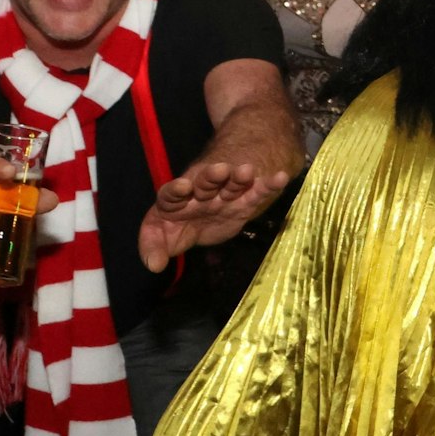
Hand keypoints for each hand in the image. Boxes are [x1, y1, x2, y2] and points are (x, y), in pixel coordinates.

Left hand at [138, 162, 291, 272]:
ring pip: (231, 184)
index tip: (183, 186)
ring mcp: (223, 196)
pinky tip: (280, 177)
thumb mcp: (162, 237)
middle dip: (212, 177)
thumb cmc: (179, 226)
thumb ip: (154, 248)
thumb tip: (154, 265)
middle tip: (219, 170)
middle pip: (205, 183)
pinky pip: (256, 193)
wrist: (203, 218)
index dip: (177, 189)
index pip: (172, 193)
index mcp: (175, 200)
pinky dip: (268, 186)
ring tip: (247, 171)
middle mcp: (200, 193)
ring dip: (238, 178)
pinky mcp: (243, 203)